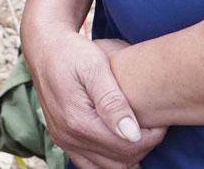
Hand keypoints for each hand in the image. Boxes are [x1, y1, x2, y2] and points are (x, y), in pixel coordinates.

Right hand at [22, 22, 164, 168]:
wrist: (44, 47)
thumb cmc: (72, 52)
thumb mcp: (94, 67)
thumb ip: (112, 101)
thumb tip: (131, 134)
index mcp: (78, 121)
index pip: (127, 147)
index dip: (151, 138)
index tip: (159, 121)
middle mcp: (68, 136)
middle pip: (120, 161)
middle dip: (142, 146)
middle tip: (152, 124)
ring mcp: (64, 140)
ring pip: (107, 166)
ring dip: (127, 155)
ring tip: (138, 132)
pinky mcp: (62, 139)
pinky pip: (91, 164)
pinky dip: (110, 158)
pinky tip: (121, 141)